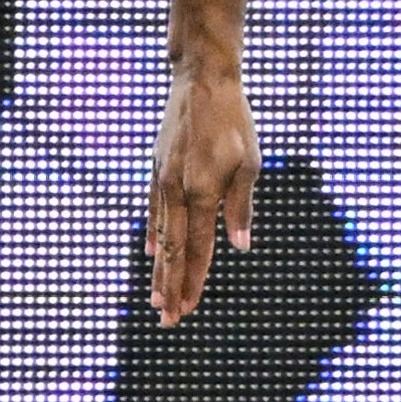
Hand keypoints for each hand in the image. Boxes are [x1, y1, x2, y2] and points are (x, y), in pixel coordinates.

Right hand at [149, 57, 258, 325]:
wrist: (201, 81)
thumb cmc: (233, 120)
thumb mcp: (250, 162)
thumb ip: (241, 206)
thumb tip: (240, 245)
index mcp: (203, 193)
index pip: (199, 248)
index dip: (194, 281)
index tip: (187, 310)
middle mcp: (177, 192)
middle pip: (174, 250)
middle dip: (172, 287)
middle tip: (168, 320)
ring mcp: (163, 182)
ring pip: (160, 236)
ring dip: (160, 270)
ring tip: (157, 299)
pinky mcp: (157, 169)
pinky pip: (152, 211)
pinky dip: (152, 235)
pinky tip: (150, 253)